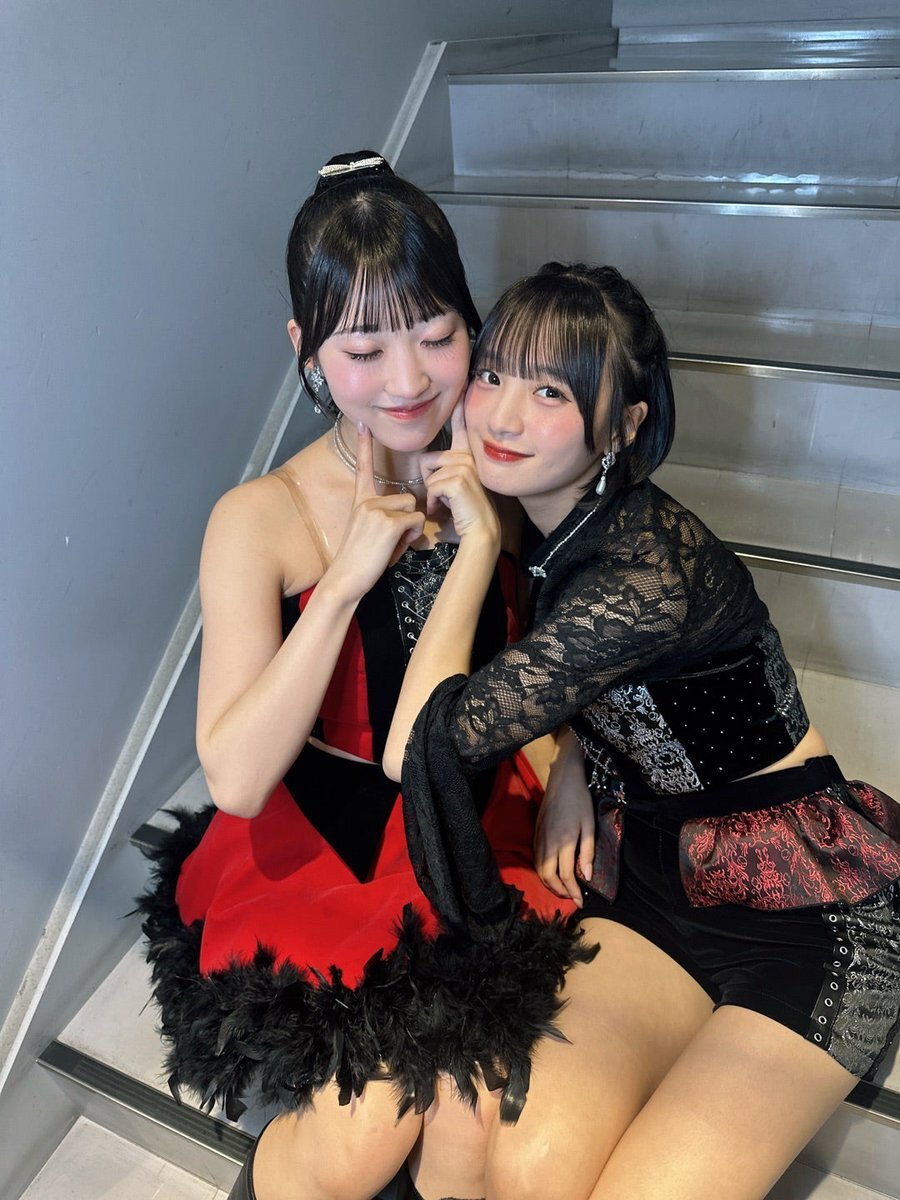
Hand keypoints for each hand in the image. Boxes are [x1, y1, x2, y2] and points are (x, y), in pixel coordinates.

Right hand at [324, 424, 425, 602]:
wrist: (345, 579)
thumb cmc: (360, 560)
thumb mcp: (370, 532)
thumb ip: (385, 517)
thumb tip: (409, 516)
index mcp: (361, 500)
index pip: (363, 467)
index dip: (364, 445)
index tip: (363, 424)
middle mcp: (367, 500)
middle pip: (406, 499)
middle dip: (406, 521)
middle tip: (389, 541)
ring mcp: (376, 510)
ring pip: (413, 510)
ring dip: (409, 529)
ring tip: (391, 545)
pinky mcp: (387, 523)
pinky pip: (415, 522)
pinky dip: (411, 537)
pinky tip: (394, 548)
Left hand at [419, 400, 499, 546]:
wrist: (480, 530)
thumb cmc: (464, 511)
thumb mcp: (452, 486)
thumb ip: (444, 472)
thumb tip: (428, 467)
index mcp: (466, 456)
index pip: (461, 427)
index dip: (460, 408)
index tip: (465, 382)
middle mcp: (467, 457)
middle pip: (427, 460)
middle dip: (428, 481)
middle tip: (446, 497)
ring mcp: (464, 466)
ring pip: (427, 475)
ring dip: (431, 494)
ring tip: (448, 503)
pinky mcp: (458, 478)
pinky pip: (431, 486)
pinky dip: (434, 502)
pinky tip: (446, 508)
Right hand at [534, 733, 594, 905]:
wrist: (562, 780)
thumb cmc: (580, 801)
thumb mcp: (589, 826)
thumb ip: (587, 852)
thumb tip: (587, 877)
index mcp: (564, 842)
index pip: (566, 876)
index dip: (573, 892)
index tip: (581, 902)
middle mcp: (548, 843)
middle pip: (549, 876)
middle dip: (560, 891)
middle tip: (572, 897)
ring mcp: (540, 838)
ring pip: (540, 870)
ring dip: (550, 883)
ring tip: (563, 889)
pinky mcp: (536, 834)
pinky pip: (536, 859)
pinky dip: (543, 872)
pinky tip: (552, 873)